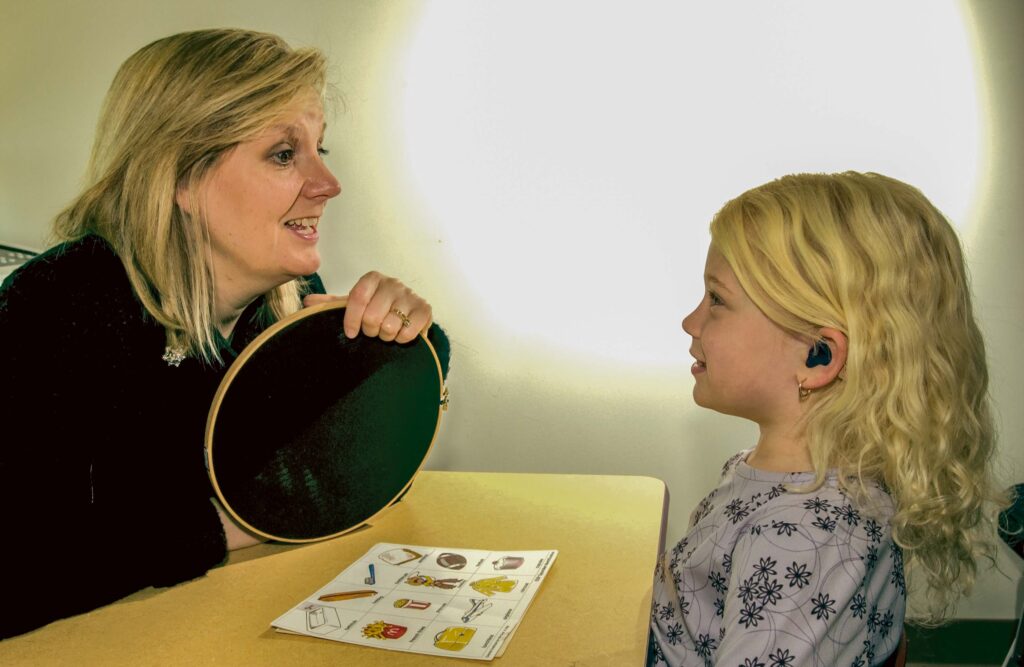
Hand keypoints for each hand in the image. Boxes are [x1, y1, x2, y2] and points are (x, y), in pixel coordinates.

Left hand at [302, 271, 431, 343]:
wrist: (406, 314)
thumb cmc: (375, 309)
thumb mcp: (353, 306)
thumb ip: (330, 304)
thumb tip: (307, 302)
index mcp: (373, 278)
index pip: (357, 298)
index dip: (351, 319)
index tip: (350, 333)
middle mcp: (393, 283)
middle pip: (373, 315)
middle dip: (370, 330)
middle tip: (372, 331)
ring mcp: (410, 295)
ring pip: (390, 326)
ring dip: (386, 336)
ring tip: (386, 333)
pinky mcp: (425, 308)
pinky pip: (408, 331)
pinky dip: (401, 339)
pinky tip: (400, 334)